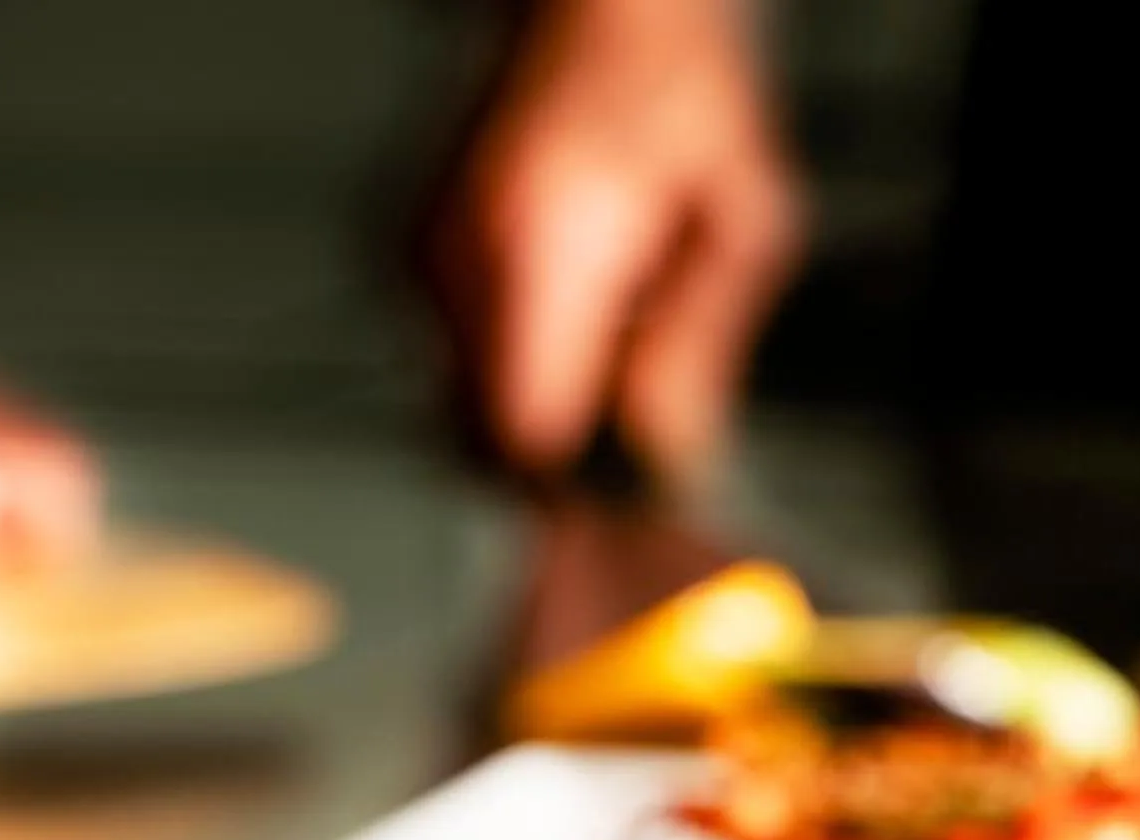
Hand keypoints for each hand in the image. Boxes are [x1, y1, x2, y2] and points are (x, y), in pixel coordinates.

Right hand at [428, 0, 803, 487]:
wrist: (595, 1)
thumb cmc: (674, 87)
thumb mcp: (737, 221)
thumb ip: (698, 348)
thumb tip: (666, 452)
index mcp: (542, 246)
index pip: (521, 432)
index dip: (566, 484)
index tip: (613, 491)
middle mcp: (457, 253)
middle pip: (473, 432)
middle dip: (545, 452)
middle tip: (619, 426)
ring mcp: (416, 249)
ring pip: (454, 395)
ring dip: (528, 395)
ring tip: (602, 329)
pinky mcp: (401, 246)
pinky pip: (446, 346)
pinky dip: (502, 347)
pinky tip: (564, 292)